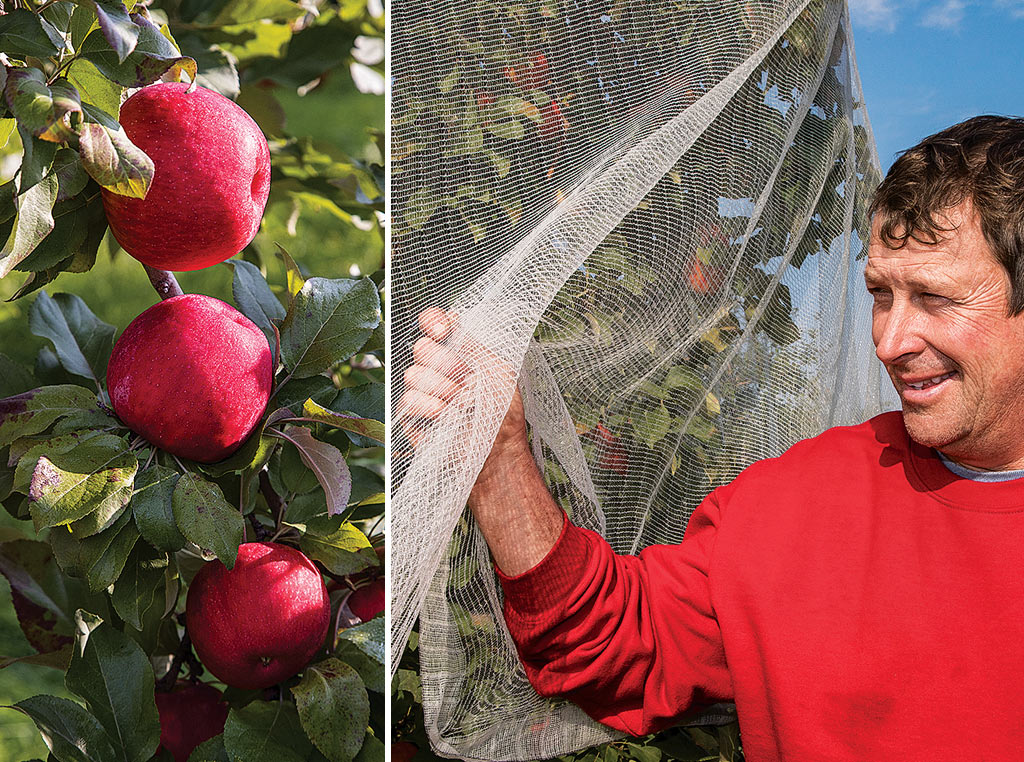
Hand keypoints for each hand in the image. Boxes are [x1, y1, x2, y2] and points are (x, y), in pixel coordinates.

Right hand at [399, 307, 528, 465]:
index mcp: (456, 351)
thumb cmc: (503, 412)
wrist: (499, 450)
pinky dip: (429, 405)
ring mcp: (421, 391)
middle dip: (448, 364)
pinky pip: (408, 400)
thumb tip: (453, 315)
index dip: (432, 322)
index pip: (431, 323)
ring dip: (442, 388)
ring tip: (463, 403)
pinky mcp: (411, 416)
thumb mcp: (498, 371)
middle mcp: (435, 367)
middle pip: (421, 348)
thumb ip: (474, 344)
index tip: (444, 332)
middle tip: (469, 382)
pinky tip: (446, 414)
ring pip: (413, 374)